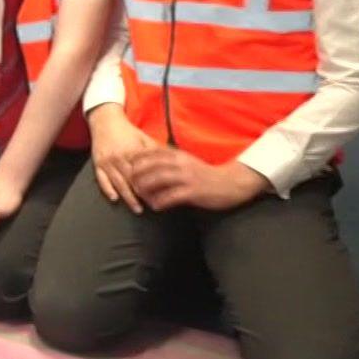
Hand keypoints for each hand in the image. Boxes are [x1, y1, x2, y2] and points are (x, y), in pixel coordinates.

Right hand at [88, 107, 154, 212]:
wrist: (105, 121)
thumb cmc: (127, 131)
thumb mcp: (144, 138)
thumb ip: (157, 150)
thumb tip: (173, 160)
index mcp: (132, 151)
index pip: (144, 172)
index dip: (153, 185)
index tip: (161, 195)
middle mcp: (119, 157)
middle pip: (131, 180)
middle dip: (141, 195)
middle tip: (152, 206)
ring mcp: (107, 161)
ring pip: (118, 182)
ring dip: (127, 196)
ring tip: (137, 208)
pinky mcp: (97, 163)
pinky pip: (101, 179)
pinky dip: (107, 189)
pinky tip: (115, 199)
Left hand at [130, 149, 268, 211]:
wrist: (232, 182)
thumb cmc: (205, 174)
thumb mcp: (186, 161)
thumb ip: (169, 161)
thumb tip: (147, 164)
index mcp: (177, 154)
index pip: (150, 152)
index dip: (135, 160)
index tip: (127, 167)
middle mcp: (180, 163)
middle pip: (149, 165)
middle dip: (136, 175)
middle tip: (129, 184)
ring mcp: (187, 177)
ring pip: (157, 179)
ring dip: (145, 188)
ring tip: (140, 196)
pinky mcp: (193, 191)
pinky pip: (170, 196)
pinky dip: (159, 201)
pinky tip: (155, 206)